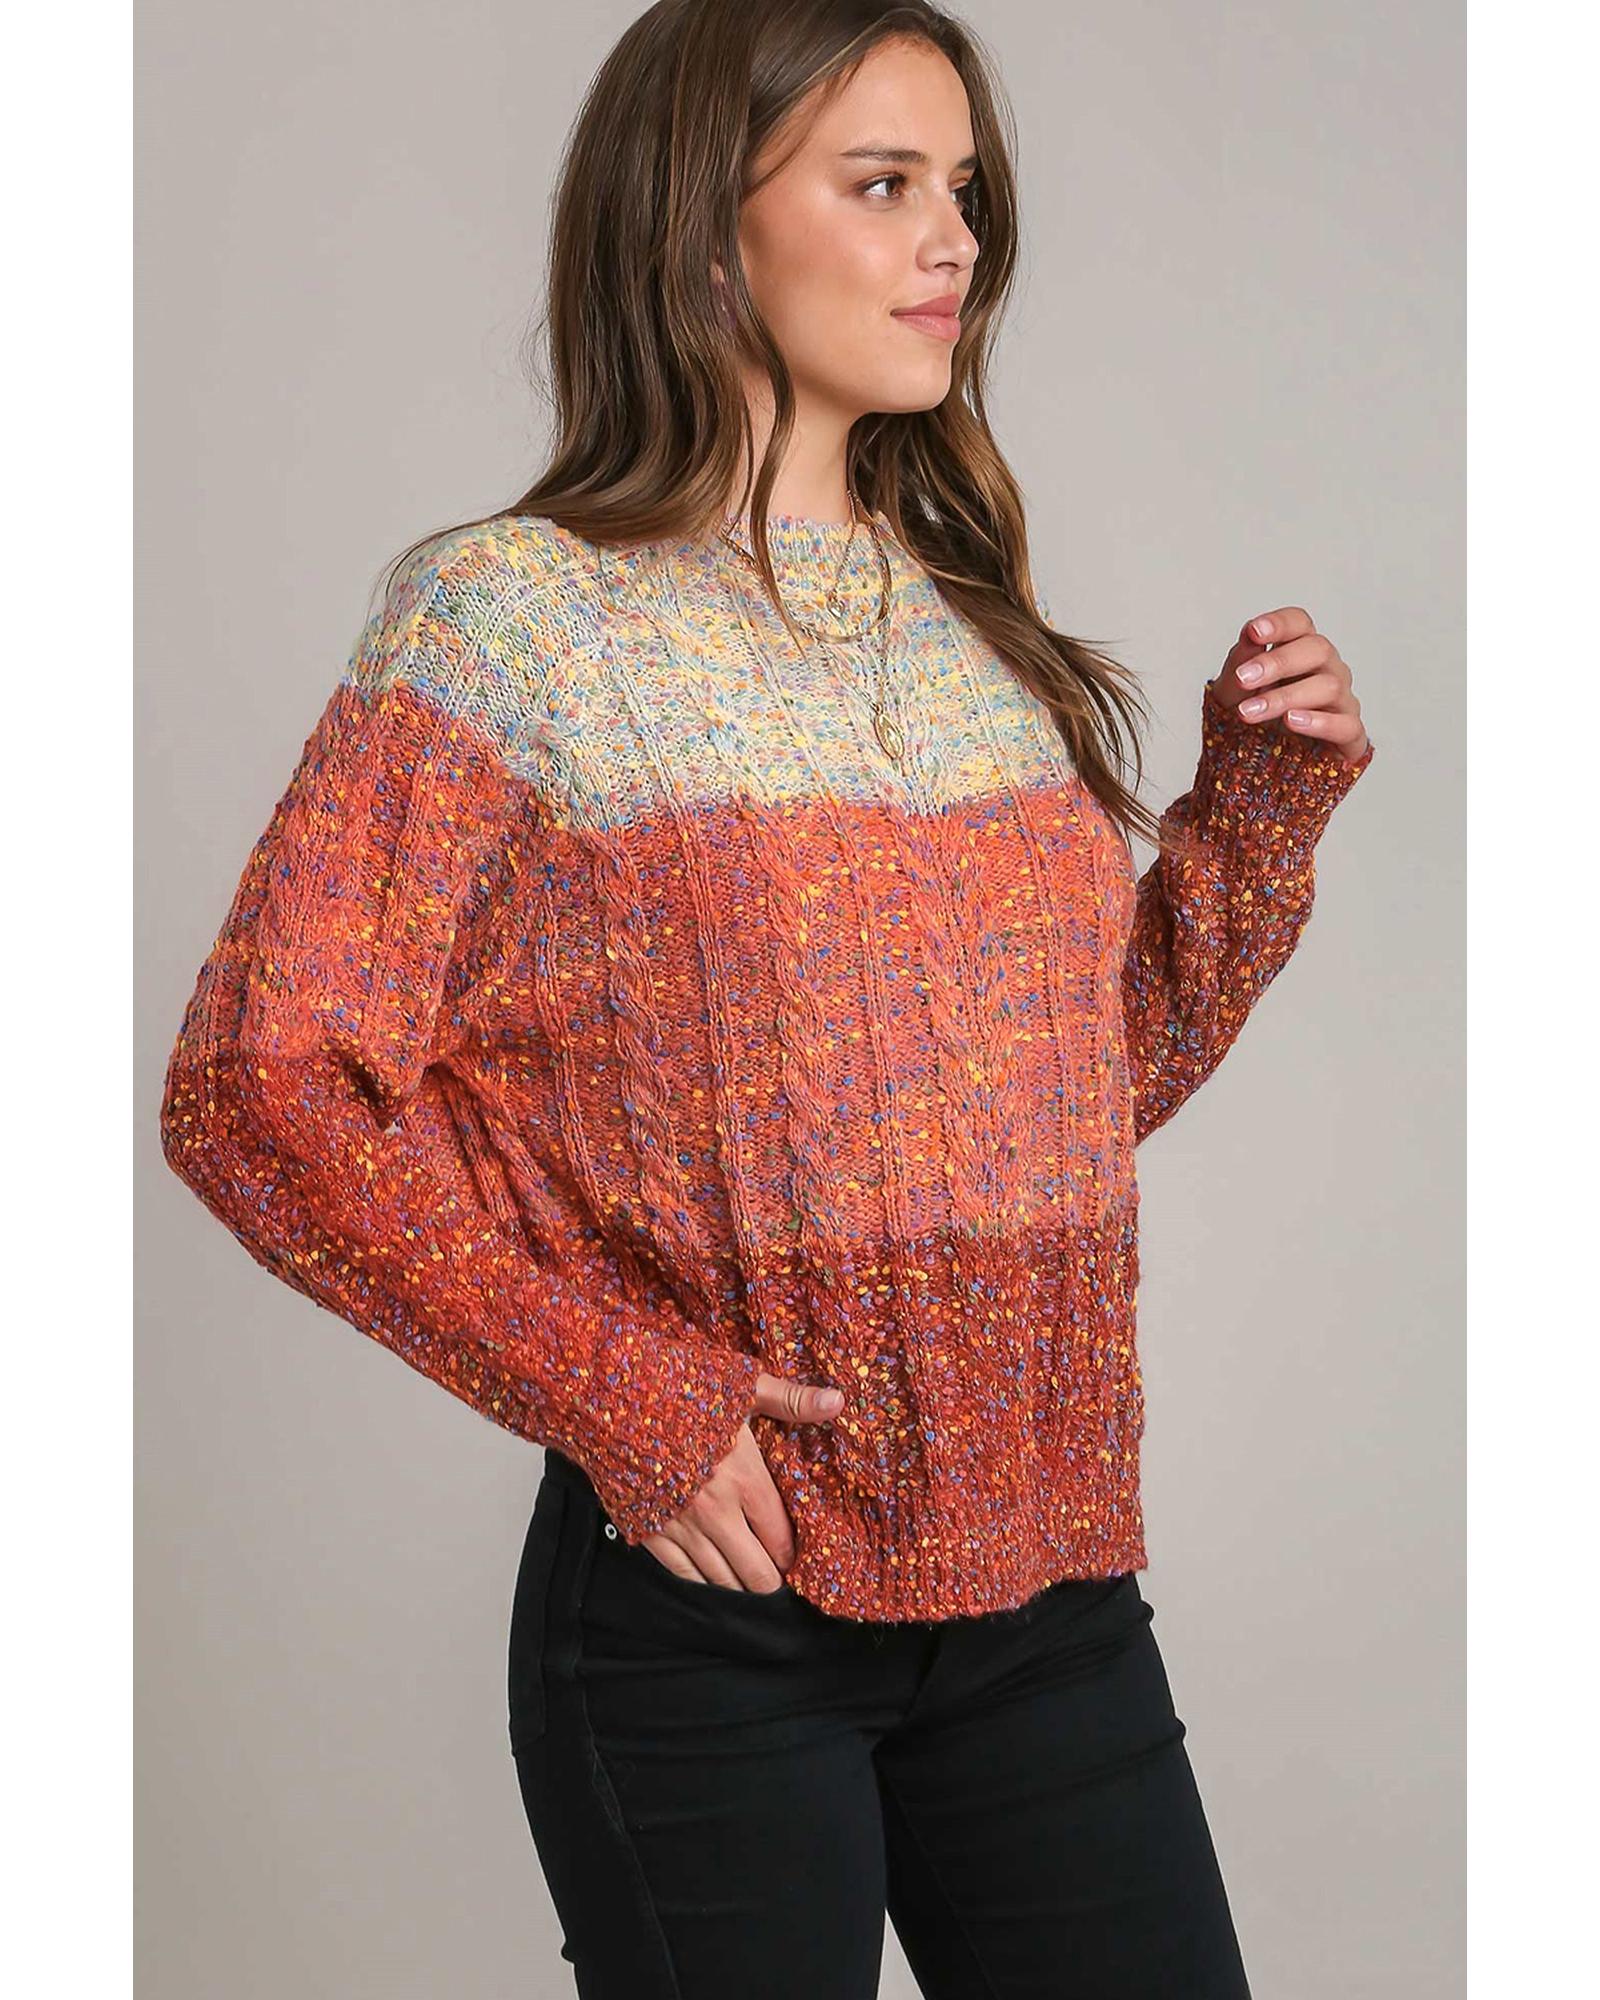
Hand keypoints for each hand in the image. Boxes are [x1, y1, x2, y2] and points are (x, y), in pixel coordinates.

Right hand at [639, 1372, 844, 1591]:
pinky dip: (702, 1579)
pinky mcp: (647, 1531)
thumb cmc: (675, 1384)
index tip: (794, 1553)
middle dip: (770, 1579)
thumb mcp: (740, 1385)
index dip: (793, 1554)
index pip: (782, 1539)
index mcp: (744, 1478)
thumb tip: (838, 1402)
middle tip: (773, 1571)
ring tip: (745, 1573)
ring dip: (738, 1582)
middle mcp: (715, 1512)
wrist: (608, 1393)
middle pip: (756, 1574)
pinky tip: (711, 1573)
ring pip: (721, 1581)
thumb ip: (790, 1401)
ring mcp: (679, 1526)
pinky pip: (683, 1575)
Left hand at [1214, 607, 1370, 764]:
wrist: (1257, 766)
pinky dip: (1319, 722)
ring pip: (1328, 687)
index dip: (1280, 624)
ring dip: (1285, 698)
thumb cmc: (1250, 717)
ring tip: (1251, 712)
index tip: (1254, 632)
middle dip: (1278, 663)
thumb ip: (1242, 660)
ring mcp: (1342, 701)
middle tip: (1243, 679)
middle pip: (1317, 649)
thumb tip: (1251, 633)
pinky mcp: (1350, 737)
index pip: (1299, 623)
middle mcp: (1327, 669)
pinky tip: (1292, 722)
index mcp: (1300, 650)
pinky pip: (1346, 725)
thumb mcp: (1233, 690)